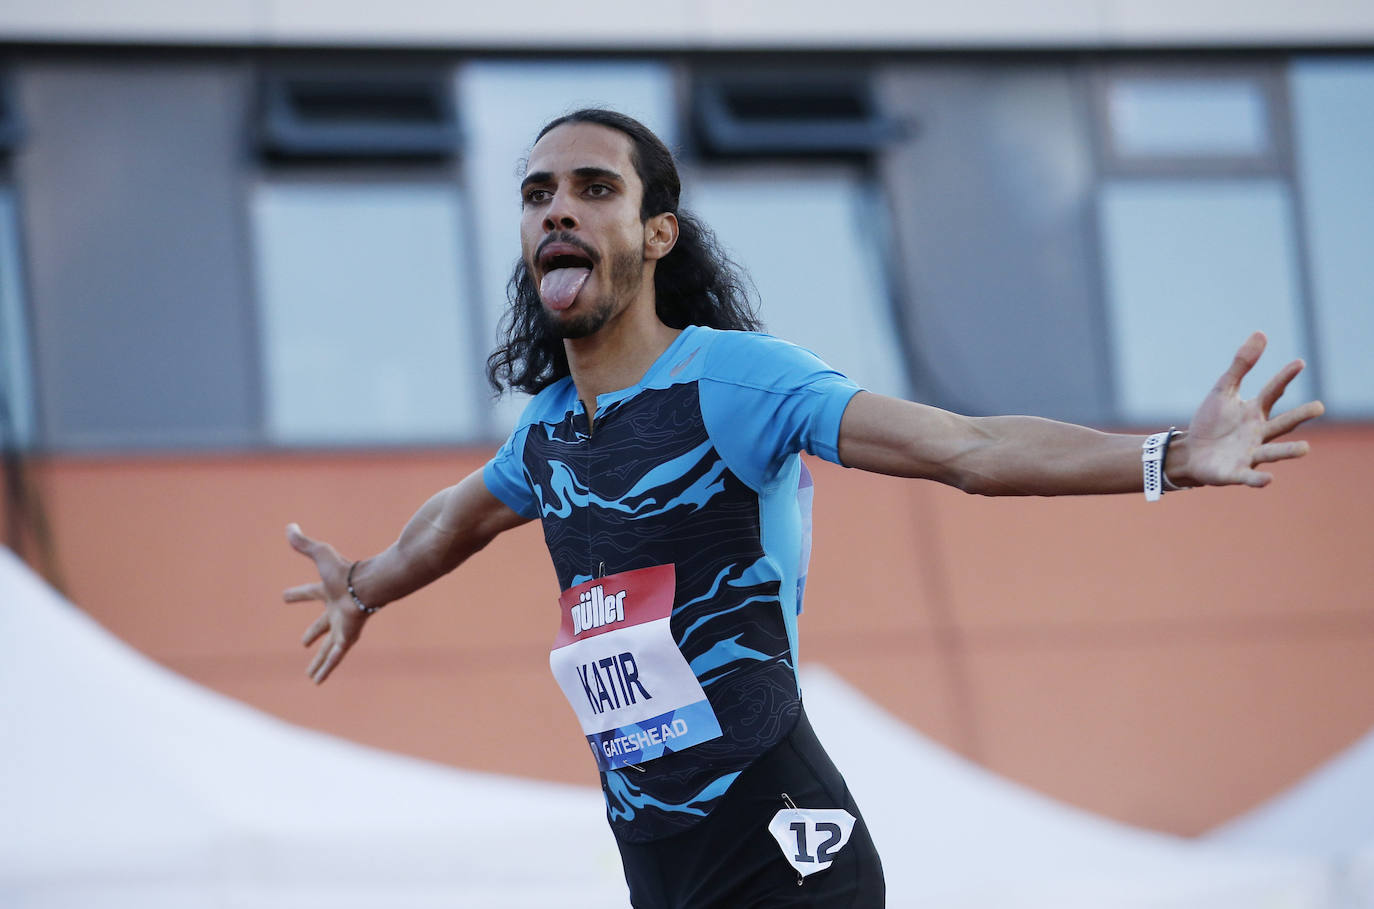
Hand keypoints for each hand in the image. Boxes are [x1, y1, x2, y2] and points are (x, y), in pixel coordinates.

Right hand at [283, 523, 369, 683]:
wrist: (367, 586)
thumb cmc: (345, 571)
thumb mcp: (320, 554)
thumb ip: (304, 543)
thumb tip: (289, 526)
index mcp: (329, 592)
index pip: (309, 592)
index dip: (297, 594)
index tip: (284, 597)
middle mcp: (336, 611)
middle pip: (321, 625)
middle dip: (312, 633)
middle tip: (303, 642)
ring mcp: (343, 626)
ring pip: (329, 648)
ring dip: (319, 661)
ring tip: (311, 676)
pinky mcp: (348, 638)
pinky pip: (334, 658)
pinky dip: (326, 669)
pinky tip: (317, 681)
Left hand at [1181, 332, 1324, 487]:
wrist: (1190, 452)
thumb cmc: (1211, 422)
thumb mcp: (1223, 390)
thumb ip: (1241, 365)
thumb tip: (1261, 332)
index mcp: (1255, 411)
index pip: (1272, 392)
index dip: (1284, 378)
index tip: (1299, 362)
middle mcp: (1258, 433)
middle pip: (1281, 423)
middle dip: (1299, 416)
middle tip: (1318, 407)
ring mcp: (1249, 453)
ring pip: (1272, 452)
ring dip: (1287, 451)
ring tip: (1305, 448)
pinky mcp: (1236, 473)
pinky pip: (1249, 476)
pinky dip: (1258, 479)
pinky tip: (1268, 479)